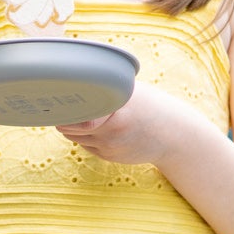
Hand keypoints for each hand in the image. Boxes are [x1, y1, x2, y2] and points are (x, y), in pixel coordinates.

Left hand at [54, 81, 198, 165]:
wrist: (174, 136)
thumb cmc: (149, 106)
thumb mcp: (131, 90)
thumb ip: (106, 87)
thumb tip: (71, 76)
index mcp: (118, 106)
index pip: (80, 111)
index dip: (66, 107)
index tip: (59, 97)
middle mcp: (112, 128)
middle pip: (70, 125)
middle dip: (64, 116)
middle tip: (61, 103)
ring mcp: (110, 145)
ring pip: (74, 136)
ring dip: (72, 126)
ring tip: (83, 113)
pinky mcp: (109, 156)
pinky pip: (86, 145)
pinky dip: (85, 136)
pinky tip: (98, 128)